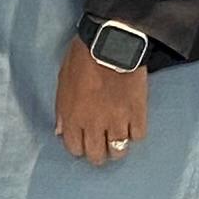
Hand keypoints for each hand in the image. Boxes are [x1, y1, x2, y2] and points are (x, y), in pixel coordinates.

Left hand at [55, 41, 146, 165]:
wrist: (111, 43)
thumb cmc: (82, 58)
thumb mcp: (62, 81)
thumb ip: (62, 110)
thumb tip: (60, 131)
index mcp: (72, 118)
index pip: (75, 148)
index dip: (79, 147)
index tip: (84, 142)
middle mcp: (94, 125)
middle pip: (97, 155)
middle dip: (98, 153)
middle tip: (102, 145)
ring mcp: (117, 121)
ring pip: (119, 150)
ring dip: (117, 148)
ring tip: (118, 140)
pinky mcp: (137, 113)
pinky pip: (138, 136)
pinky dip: (134, 133)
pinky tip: (132, 126)